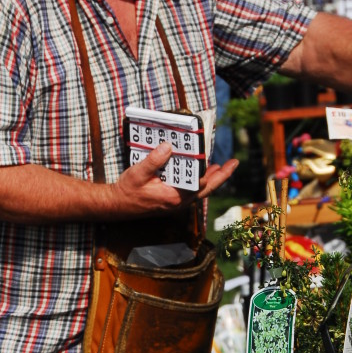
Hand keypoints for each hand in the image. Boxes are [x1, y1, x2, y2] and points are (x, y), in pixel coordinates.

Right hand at [113, 143, 239, 214]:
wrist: (118, 205)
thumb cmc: (128, 190)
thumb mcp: (138, 173)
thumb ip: (154, 160)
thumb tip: (169, 147)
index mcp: (173, 197)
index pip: (199, 185)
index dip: (209, 173)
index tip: (218, 161)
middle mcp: (179, 203)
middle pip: (207, 189)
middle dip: (221, 176)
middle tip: (233, 163)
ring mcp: (177, 203)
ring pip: (201, 191)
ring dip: (213, 179)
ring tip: (222, 166)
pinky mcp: (173, 201)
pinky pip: (192, 191)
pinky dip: (200, 181)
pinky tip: (202, 172)